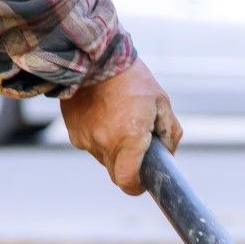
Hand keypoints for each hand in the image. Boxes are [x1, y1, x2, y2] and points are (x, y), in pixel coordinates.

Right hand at [59, 59, 181, 194]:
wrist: (93, 57)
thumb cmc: (133, 79)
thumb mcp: (162, 103)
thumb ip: (170, 134)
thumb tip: (168, 156)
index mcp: (129, 138)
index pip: (128, 182)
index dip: (137, 186)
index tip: (143, 180)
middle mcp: (105, 143)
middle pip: (117, 173)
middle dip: (129, 166)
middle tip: (137, 146)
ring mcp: (86, 138)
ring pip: (104, 158)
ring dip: (114, 149)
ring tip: (119, 120)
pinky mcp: (73, 131)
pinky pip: (90, 144)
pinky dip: (99, 137)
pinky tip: (103, 115)